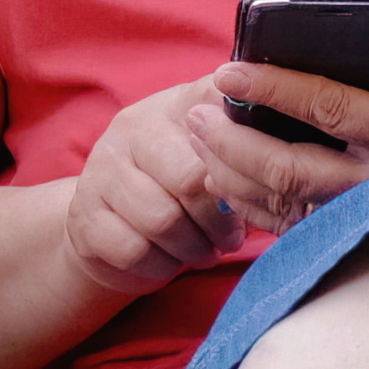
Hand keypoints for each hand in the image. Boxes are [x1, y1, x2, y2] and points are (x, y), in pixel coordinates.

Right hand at [62, 79, 254, 296]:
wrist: (111, 223)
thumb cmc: (181, 188)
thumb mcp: (213, 155)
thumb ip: (245, 142)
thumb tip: (285, 148)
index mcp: (175, 104)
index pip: (217, 111)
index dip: (241, 151)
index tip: (261, 179)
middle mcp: (132, 128)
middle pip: (189, 178)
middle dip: (219, 220)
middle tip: (232, 238)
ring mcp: (100, 170)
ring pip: (161, 220)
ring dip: (193, 247)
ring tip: (206, 251)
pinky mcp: (83, 216)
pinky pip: (133, 250)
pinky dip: (162, 264)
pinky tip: (171, 260)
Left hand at [187, 0, 368, 236]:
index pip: (329, 109)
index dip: (274, 90)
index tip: (228, 71)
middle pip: (290, 169)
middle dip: (232, 142)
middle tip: (196, 113)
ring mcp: (363, 213)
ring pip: (281, 202)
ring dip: (230, 173)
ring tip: (197, 139)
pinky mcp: (350, 231)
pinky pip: (288, 226)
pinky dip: (247, 205)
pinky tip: (220, 177)